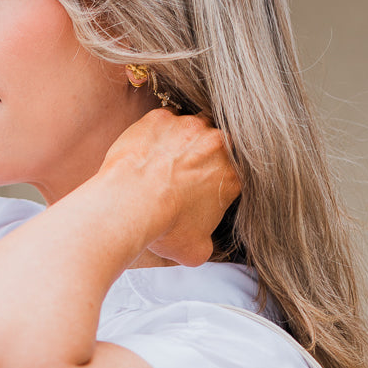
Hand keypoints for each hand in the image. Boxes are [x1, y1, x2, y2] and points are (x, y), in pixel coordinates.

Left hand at [97, 108, 242, 267]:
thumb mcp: (195, 250)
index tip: (202, 192)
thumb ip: (207, 244)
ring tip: (160, 166)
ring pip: (190, 130)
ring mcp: (189, 126)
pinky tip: (143, 156)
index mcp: (233, 174)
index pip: (234, 174)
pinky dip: (154, 136)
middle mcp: (218, 143)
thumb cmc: (166, 227)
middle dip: (202, 159)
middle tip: (180, 177)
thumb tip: (203, 246)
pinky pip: (161, 123)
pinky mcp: (161, 118)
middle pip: (215, 146)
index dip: (218, 183)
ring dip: (179, 144)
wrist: (133, 203)